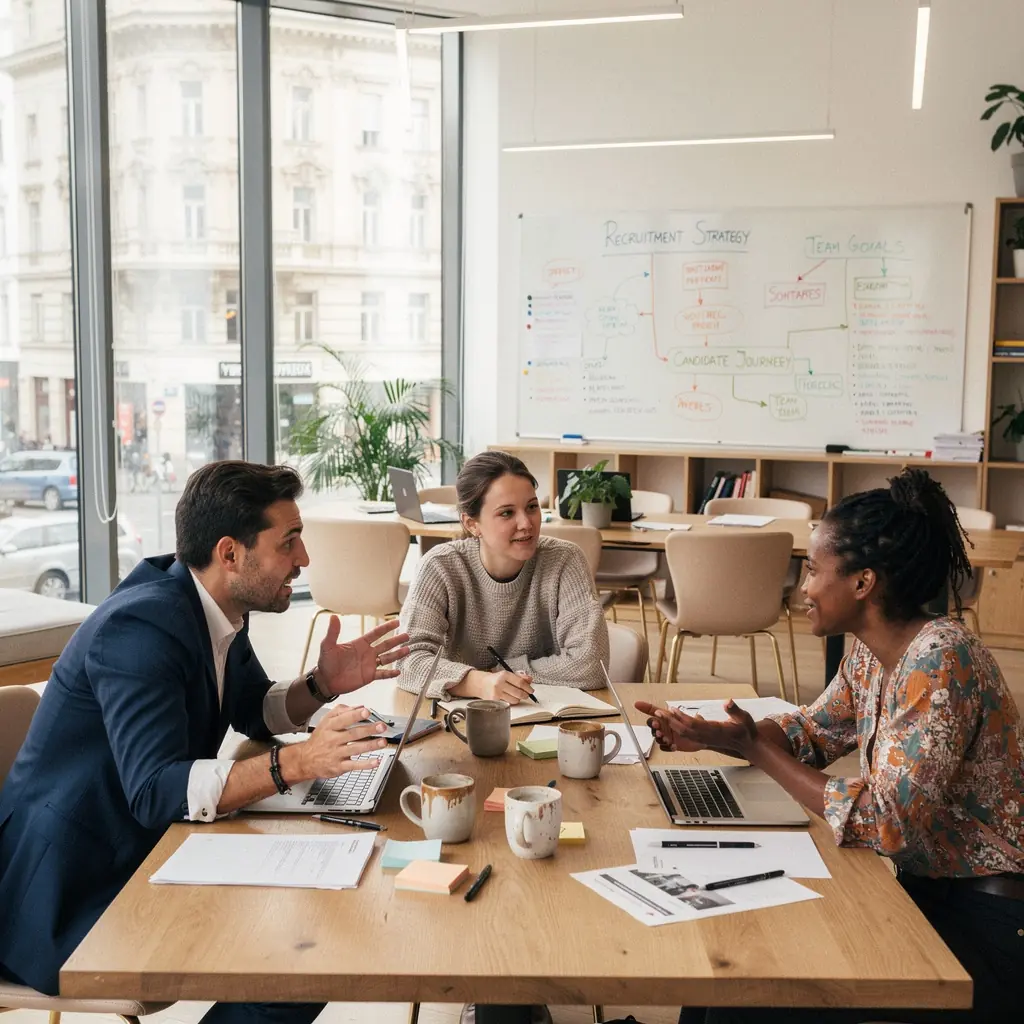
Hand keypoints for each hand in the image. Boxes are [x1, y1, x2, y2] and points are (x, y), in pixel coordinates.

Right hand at [290, 704, 389, 780]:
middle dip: (369, 730)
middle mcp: (333, 739)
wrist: (305, 759)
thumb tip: (360, 706)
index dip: (355, 715)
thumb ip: (343, 711)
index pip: (344, 719)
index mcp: (330, 726)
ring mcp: (336, 754)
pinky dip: (366, 764)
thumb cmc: (320, 738)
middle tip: (381, 726)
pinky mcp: (339, 767)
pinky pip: (354, 766)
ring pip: (355, 749)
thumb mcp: (326, 721)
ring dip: (371, 745)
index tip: (366, 712)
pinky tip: (376, 761)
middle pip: (353, 734)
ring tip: (383, 742)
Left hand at [316, 617, 410, 697]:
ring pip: (387, 658)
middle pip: (385, 645)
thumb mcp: (328, 646)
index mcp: (360, 644)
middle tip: (407, 635)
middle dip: (396, 640)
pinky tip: (398, 671)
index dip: (386, 628)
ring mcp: (369, 665)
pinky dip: (390, 673)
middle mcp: (367, 653)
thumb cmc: (326, 662)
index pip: (376, 633)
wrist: (325, 681)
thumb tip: (333, 617)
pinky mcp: (369, 676)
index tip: (397, 622)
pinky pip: (382, 674)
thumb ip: (333, 632)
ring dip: (397, 654)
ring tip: (407, 650)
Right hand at [464, 668, 534, 703]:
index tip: (531, 690)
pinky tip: (510, 698)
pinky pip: (508, 703)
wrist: (481, 684)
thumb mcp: (507, 674)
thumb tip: (530, 680)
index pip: (520, 682)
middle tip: (527, 695)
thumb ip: (520, 677)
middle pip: (518, 692)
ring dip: (519, 699)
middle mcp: (499, 683)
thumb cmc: (496, 679)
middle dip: (525, 695)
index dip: (528, 687)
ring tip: (517, 696)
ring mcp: (496, 693)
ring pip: (514, 700)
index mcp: (504, 675)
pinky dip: (512, 702)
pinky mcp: (494, 701)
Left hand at [634, 699, 757, 757]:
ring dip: (670, 725)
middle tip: (657, 712)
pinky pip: (687, 736)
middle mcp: (707, 737)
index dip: (682, 718)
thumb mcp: (744, 718)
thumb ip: (735, 710)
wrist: (748, 745)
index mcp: (716, 731)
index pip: (695, 725)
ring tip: (659, 715)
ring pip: (683, 733)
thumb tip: (728, 702)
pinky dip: (676, 729)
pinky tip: (668, 723)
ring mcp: (704, 739)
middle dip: (670, 721)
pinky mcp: (703, 740)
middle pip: (684, 730)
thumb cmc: (746, 730)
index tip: (672, 710)